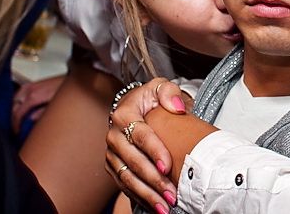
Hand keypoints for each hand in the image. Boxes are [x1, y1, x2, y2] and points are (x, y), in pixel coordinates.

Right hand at [11, 75, 64, 133]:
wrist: (73, 80)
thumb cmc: (65, 91)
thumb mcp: (55, 106)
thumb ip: (42, 113)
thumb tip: (31, 119)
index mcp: (34, 97)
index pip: (18, 113)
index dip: (16, 124)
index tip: (17, 131)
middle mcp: (30, 90)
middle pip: (14, 106)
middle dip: (14, 117)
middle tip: (18, 127)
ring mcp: (31, 85)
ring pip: (15, 99)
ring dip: (15, 109)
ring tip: (19, 119)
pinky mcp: (34, 83)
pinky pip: (20, 93)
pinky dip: (18, 101)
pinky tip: (22, 107)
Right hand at [105, 78, 185, 211]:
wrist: (139, 107)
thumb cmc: (153, 98)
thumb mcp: (162, 86)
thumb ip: (170, 92)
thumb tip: (177, 107)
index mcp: (124, 113)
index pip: (140, 134)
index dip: (154, 151)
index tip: (168, 165)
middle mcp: (114, 135)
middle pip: (133, 161)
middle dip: (152, 180)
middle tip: (171, 193)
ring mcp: (112, 153)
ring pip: (127, 177)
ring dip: (146, 194)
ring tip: (165, 206)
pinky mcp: (113, 166)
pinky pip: (124, 185)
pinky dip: (139, 197)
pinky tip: (154, 206)